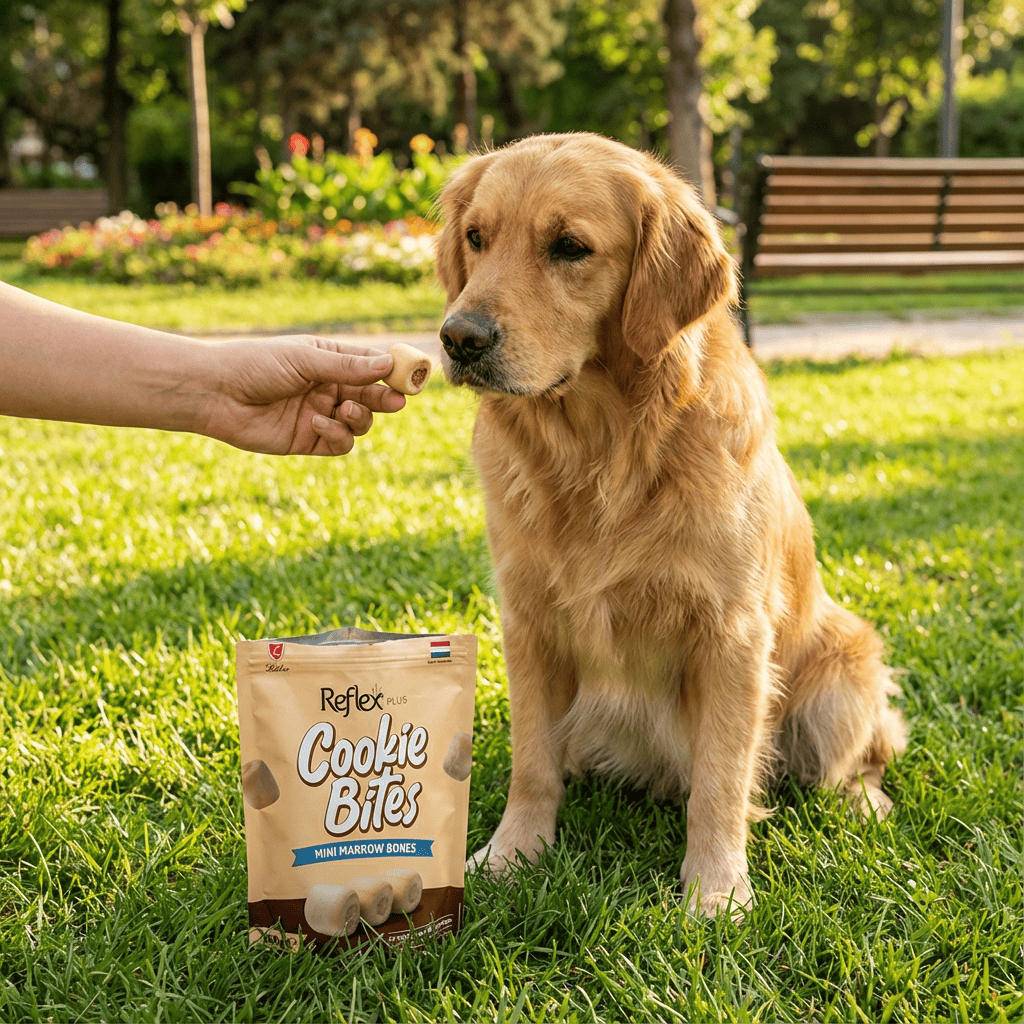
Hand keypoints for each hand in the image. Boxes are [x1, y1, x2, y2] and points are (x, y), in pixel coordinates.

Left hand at [199, 336, 407, 455]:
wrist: (215, 393)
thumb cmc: (256, 365)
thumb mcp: (304, 360)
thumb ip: (347, 367)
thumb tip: (387, 365)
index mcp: (329, 361)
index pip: (372, 366)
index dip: (394, 372)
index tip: (412, 376)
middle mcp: (329, 388)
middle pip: (372, 396)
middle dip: (386, 398)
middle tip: (398, 401)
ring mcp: (321, 415)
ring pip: (361, 423)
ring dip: (361, 418)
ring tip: (346, 410)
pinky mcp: (310, 441)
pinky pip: (340, 443)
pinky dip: (337, 435)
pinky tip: (317, 424)